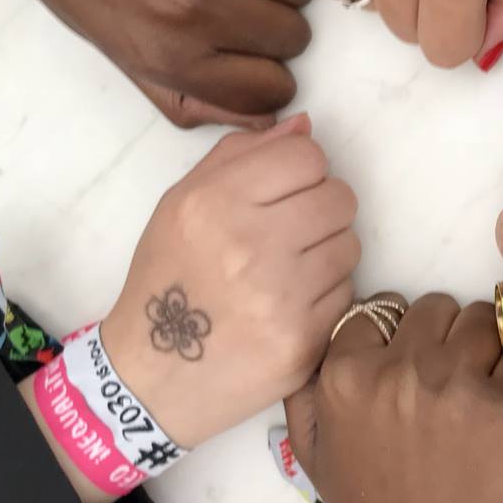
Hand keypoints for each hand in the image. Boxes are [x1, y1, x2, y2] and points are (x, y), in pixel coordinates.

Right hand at [98, 115, 358, 447]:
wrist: (152, 376)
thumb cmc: (169, 279)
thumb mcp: (181, 205)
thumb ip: (240, 155)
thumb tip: (304, 126)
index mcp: (214, 203)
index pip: (307, 156)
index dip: (302, 171)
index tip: (285, 192)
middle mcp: (249, 245)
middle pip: (340, 197)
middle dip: (321, 210)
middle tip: (291, 233)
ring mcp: (280, 297)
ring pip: (350, 244)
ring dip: (326, 253)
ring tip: (287, 271)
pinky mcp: (304, 340)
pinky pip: (346, 293)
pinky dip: (324, 296)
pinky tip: (289, 306)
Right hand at [285, 294, 502, 502]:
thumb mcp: (316, 458)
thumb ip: (308, 389)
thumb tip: (334, 333)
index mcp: (347, 379)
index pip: (379, 310)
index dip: (394, 334)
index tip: (405, 364)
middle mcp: (403, 372)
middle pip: (435, 308)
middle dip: (440, 336)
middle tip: (442, 381)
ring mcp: (463, 388)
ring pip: (484, 320)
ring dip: (482, 346)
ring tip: (475, 392)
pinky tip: (501, 413)